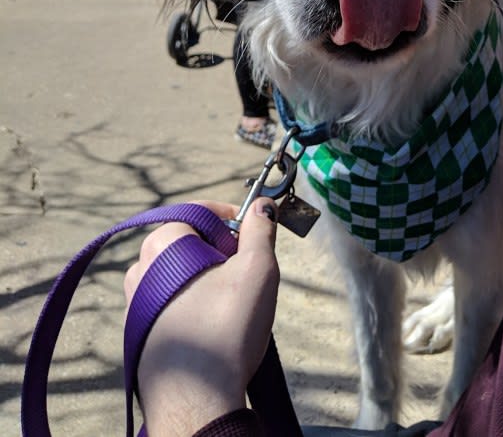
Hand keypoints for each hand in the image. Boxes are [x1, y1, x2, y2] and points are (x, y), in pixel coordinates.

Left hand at [124, 198, 278, 436]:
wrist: (197, 401)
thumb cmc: (226, 331)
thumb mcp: (257, 269)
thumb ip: (261, 231)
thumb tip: (263, 206)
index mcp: (162, 244)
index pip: (201, 211)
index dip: (233, 217)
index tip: (253, 232)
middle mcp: (139, 269)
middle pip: (190, 241)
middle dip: (222, 250)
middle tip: (246, 271)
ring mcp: (135, 303)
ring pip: (180, 272)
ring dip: (207, 278)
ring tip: (232, 302)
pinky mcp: (139, 332)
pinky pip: (169, 302)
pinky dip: (192, 303)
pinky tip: (214, 325)